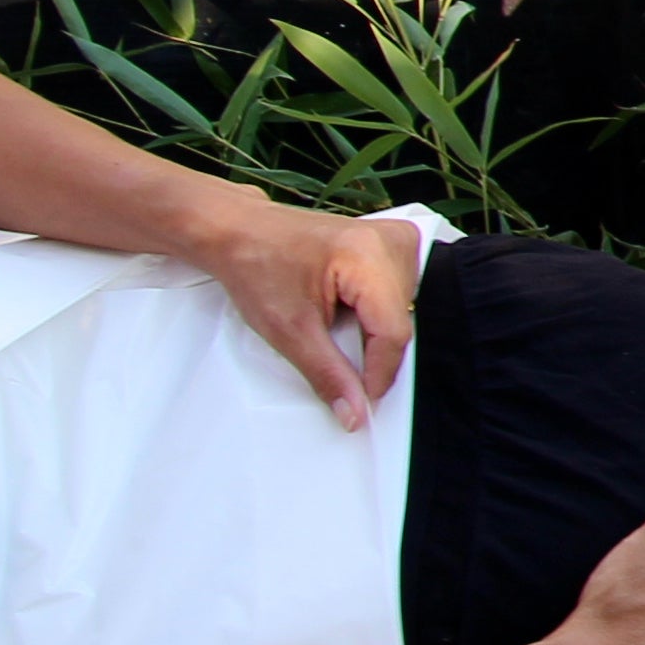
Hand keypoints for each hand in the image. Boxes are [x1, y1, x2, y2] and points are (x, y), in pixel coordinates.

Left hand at [198, 202, 424, 429]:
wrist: (240, 232)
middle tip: (331, 351)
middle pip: (401, 321)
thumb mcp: (290, 331)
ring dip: (373, 331)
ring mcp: (394, 237)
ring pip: (403, 310)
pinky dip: (375, 312)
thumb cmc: (258, 266)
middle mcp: (390, 240)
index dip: (377, 373)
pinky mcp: (391, 241)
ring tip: (333, 321)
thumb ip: (329, 375)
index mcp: (368, 256)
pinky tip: (346, 309)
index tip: (360, 401)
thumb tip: (356, 413)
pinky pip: (400, 291)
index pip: (393, 332)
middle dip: (372, 351)